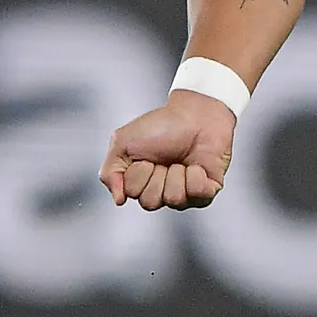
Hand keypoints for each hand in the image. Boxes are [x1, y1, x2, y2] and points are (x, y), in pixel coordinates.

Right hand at [101, 90, 237, 209]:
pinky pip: (198, 194)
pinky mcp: (207, 192)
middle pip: (151, 202)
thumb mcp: (123, 143)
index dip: (139, 173)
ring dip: (177, 173)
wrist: (195, 114)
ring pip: (174, 199)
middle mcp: (161, 192)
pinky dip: (197, 175)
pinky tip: (197, 165)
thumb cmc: (161, 126)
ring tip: (181, 160)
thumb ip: (110, 173)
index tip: (146, 155)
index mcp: (141, 183)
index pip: (133, 193)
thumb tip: (118, 201)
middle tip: (164, 158)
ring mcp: (185, 195)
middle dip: (156, 175)